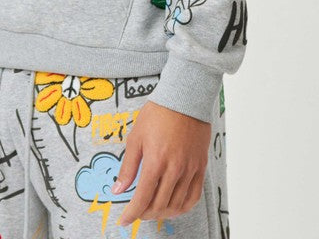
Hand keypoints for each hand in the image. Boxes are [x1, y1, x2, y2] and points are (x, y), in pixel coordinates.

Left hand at [113, 100, 210, 225]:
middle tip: (137, 212)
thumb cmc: (158, 114)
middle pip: (159, 205)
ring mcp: (190, 169)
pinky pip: (194, 196)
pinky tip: (173, 206)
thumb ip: (128, 167)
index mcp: (155, 161)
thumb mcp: (136, 137)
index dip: (132, 213)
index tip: (125, 220)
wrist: (184, 99)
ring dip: (163, 213)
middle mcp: (174, 169)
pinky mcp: (200, 167)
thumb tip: (118, 189)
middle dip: (145, 214)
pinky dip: (183, 207)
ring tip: (153, 210)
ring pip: (177, 204)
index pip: (142, 198)